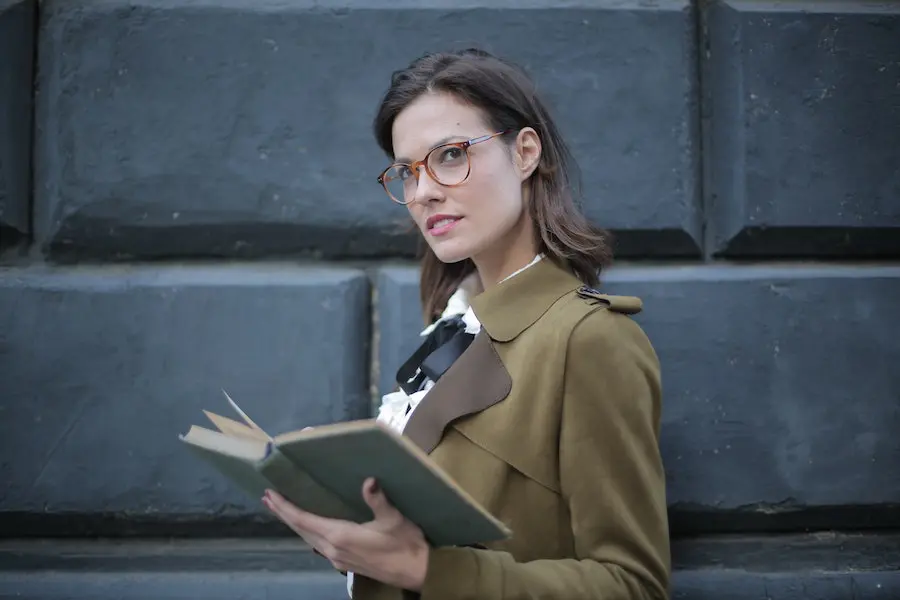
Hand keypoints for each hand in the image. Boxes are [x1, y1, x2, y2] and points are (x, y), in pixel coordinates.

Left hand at [262, 478, 429, 590]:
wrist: (416, 570)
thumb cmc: (405, 543)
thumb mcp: (394, 518)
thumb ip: (378, 500)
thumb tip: (369, 480)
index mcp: (340, 536)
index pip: (304, 520)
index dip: (286, 508)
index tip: (270, 495)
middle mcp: (333, 549)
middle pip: (300, 530)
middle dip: (283, 513)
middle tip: (268, 497)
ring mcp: (337, 558)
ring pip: (307, 539)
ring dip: (294, 523)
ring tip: (282, 509)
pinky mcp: (344, 562)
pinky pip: (317, 545)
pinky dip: (306, 532)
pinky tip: (308, 527)